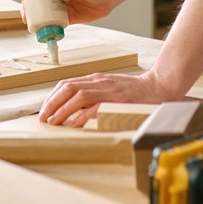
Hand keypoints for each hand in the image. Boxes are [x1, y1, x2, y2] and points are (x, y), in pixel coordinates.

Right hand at [16, 0, 117, 26]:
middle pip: (33, 0)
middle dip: (26, 7)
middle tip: (26, 14)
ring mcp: (56, 6)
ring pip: (40, 13)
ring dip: (34, 19)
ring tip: (33, 25)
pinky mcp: (63, 17)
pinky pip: (52, 24)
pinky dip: (46, 29)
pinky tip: (43, 33)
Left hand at [39, 69, 176, 126]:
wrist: (159, 86)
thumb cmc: (135, 92)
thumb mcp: (110, 89)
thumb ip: (94, 96)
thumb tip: (74, 111)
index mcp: (96, 79)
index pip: (67, 84)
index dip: (52, 96)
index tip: (44, 110)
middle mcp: (99, 81)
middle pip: (68, 87)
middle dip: (52, 103)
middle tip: (43, 117)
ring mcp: (108, 89)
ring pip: (78, 96)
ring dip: (62, 109)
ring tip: (53, 121)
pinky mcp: (118, 99)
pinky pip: (96, 107)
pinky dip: (82, 116)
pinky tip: (73, 124)